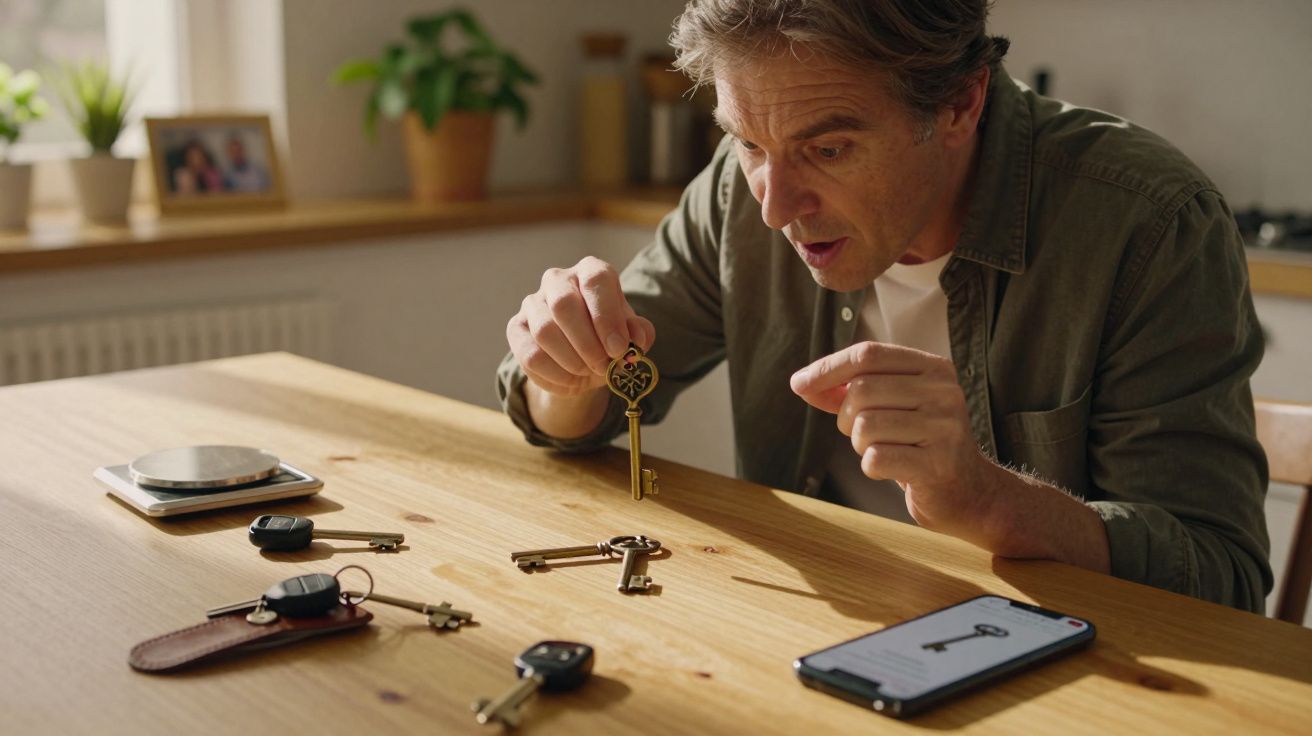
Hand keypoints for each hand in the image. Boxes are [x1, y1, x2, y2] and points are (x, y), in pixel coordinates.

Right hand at [507, 256, 654, 395]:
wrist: (582, 362)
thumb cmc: (608, 339)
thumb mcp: (630, 336)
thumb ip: (639, 333)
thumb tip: (637, 338)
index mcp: (590, 271)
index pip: (596, 280)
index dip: (607, 316)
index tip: (618, 348)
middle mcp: (558, 280)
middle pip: (564, 304)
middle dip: (587, 343)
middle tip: (603, 366)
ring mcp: (533, 302)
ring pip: (545, 331)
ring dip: (572, 360)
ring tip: (588, 372)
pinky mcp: (516, 328)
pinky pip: (531, 354)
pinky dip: (555, 374)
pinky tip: (570, 379)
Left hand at [790, 342, 995, 540]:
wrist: (970, 492)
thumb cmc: (920, 445)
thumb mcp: (892, 407)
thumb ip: (849, 391)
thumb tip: (802, 382)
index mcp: (933, 368)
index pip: (868, 354)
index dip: (828, 368)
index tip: (799, 383)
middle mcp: (943, 391)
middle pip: (861, 389)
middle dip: (846, 417)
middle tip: (863, 434)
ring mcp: (944, 427)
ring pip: (865, 425)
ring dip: (859, 444)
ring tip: (882, 450)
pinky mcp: (937, 464)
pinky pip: (875, 458)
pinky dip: (871, 467)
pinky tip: (892, 469)